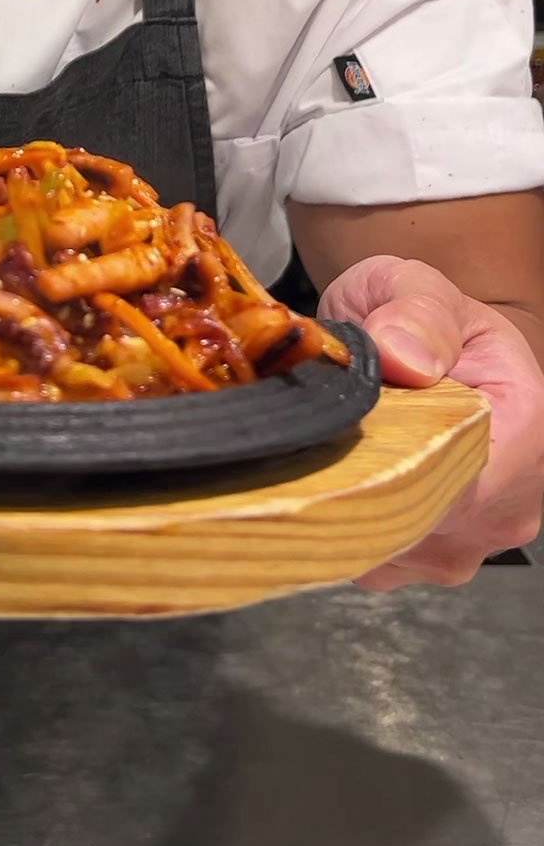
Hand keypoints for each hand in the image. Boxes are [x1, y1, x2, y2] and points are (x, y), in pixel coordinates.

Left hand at [318, 255, 543, 587]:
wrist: (414, 346)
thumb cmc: (417, 316)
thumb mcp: (412, 285)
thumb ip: (415, 312)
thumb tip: (404, 356)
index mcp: (529, 423)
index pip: (466, 475)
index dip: (398, 459)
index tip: (347, 433)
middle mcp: (514, 500)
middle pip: (427, 521)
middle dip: (365, 481)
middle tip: (323, 431)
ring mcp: (473, 541)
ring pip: (394, 545)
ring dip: (352, 501)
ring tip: (335, 443)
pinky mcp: (430, 560)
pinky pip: (375, 558)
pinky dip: (346, 522)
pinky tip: (340, 473)